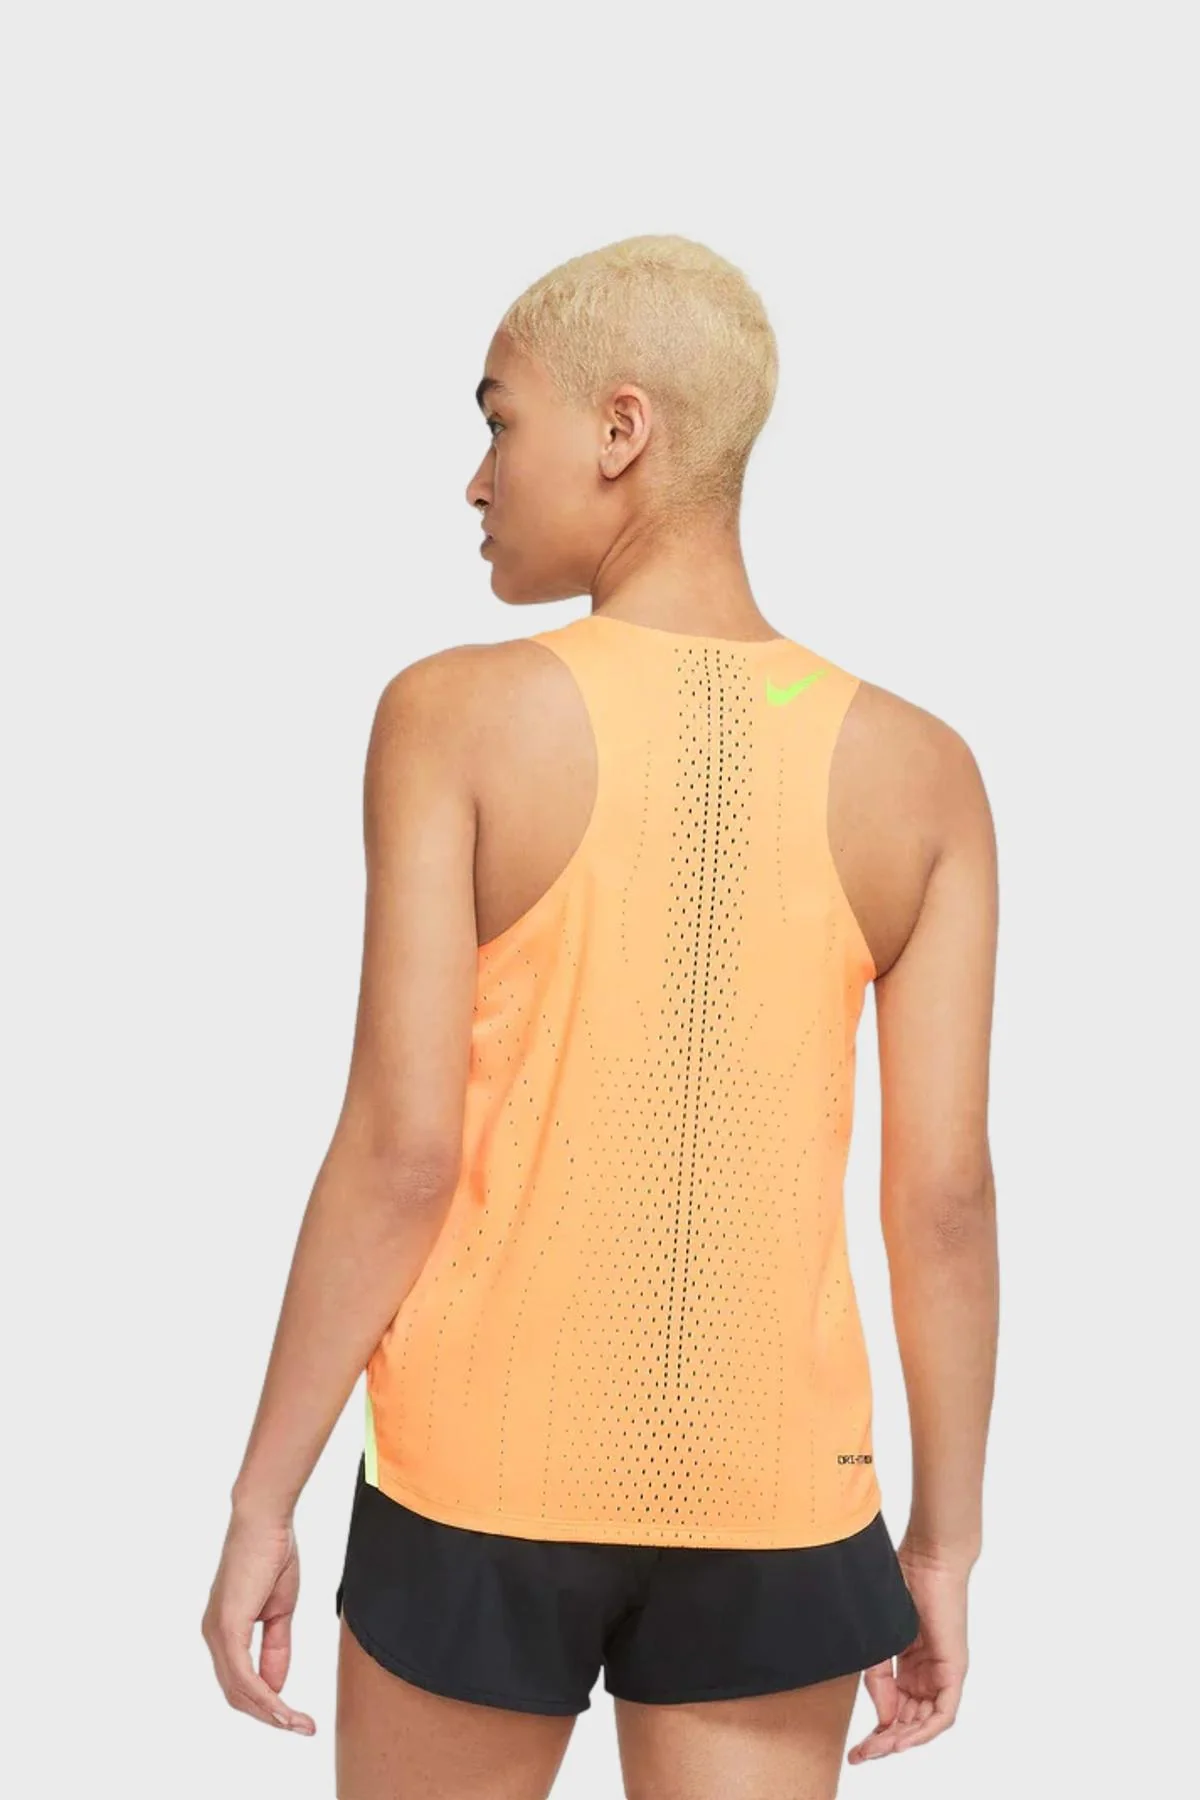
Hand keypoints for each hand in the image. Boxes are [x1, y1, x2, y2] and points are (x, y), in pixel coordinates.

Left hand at [201, 1506, 315, 1735]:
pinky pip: (244, 1675)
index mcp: (225, 1630)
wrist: (266, 1519)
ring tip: (299, 1724)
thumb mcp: (280, 1610)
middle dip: (270, 1716)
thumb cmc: (273, 1553)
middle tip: (301, 1727)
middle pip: (237, 1694)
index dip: (267, 1703)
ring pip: (240, 1691)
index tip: (296, 1717)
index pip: (241, 1681)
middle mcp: (213, 1635)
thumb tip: (276, 1686)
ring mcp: (217, 1633)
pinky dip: (265, 1696)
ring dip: (271, 1713)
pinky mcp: (227, 1627)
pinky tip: (283, 1707)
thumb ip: (276, 1648)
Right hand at [846, 1538, 969, 1763]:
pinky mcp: (955, 1670)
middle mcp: (927, 1674)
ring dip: (903, 1741)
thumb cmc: (902, 1582)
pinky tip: (903, 1740)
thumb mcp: (880, 1638)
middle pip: (909, 1722)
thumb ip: (877, 1677)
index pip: (894, 1710)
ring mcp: (942, 1674)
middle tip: (863, 1756)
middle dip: (886, 1743)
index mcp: (907, 1665)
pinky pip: (944, 1713)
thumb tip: (881, 1716)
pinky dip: (925, 1730)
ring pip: (926, 1723)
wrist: (928, 1557)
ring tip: (878, 1749)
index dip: (876, 1733)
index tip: (855, 1750)